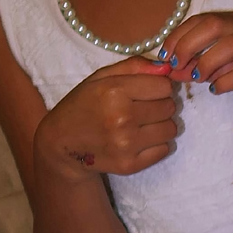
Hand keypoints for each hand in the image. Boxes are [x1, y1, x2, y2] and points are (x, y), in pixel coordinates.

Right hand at [34, 58, 176, 181]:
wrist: (61, 143)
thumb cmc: (83, 104)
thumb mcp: (101, 77)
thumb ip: (134, 67)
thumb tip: (168, 68)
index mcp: (114, 91)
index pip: (164, 86)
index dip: (157, 87)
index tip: (145, 91)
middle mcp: (122, 118)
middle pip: (170, 107)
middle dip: (159, 105)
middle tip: (141, 109)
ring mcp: (126, 144)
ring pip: (171, 129)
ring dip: (160, 125)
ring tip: (140, 124)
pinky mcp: (130, 165)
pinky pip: (164, 149)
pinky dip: (156, 145)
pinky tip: (138, 140)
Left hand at [158, 10, 232, 120]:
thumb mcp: (219, 66)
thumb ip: (195, 64)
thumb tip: (168, 69)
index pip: (203, 18)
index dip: (179, 35)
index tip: (165, 55)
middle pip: (215, 25)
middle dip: (189, 44)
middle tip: (176, 65)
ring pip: (232, 45)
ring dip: (206, 62)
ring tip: (196, 78)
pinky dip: (223, 81)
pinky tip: (215, 89)